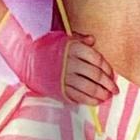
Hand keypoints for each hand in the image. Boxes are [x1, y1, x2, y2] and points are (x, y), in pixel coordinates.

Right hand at [0, 12, 117, 103]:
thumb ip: (79, 39)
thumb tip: (93, 40)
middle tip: (114, 90)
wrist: (25, 58)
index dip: (108, 69)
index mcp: (73, 48)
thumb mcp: (63, 38)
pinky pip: (78, 97)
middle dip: (108, 84)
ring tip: (106, 96)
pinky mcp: (59, 88)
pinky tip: (96, 101)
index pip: (98, 60)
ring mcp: (64, 77)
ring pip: (89, 88)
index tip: (112, 75)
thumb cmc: (46, 47)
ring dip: (101, 94)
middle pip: (96, 75)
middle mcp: (70, 62)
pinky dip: (89, 100)